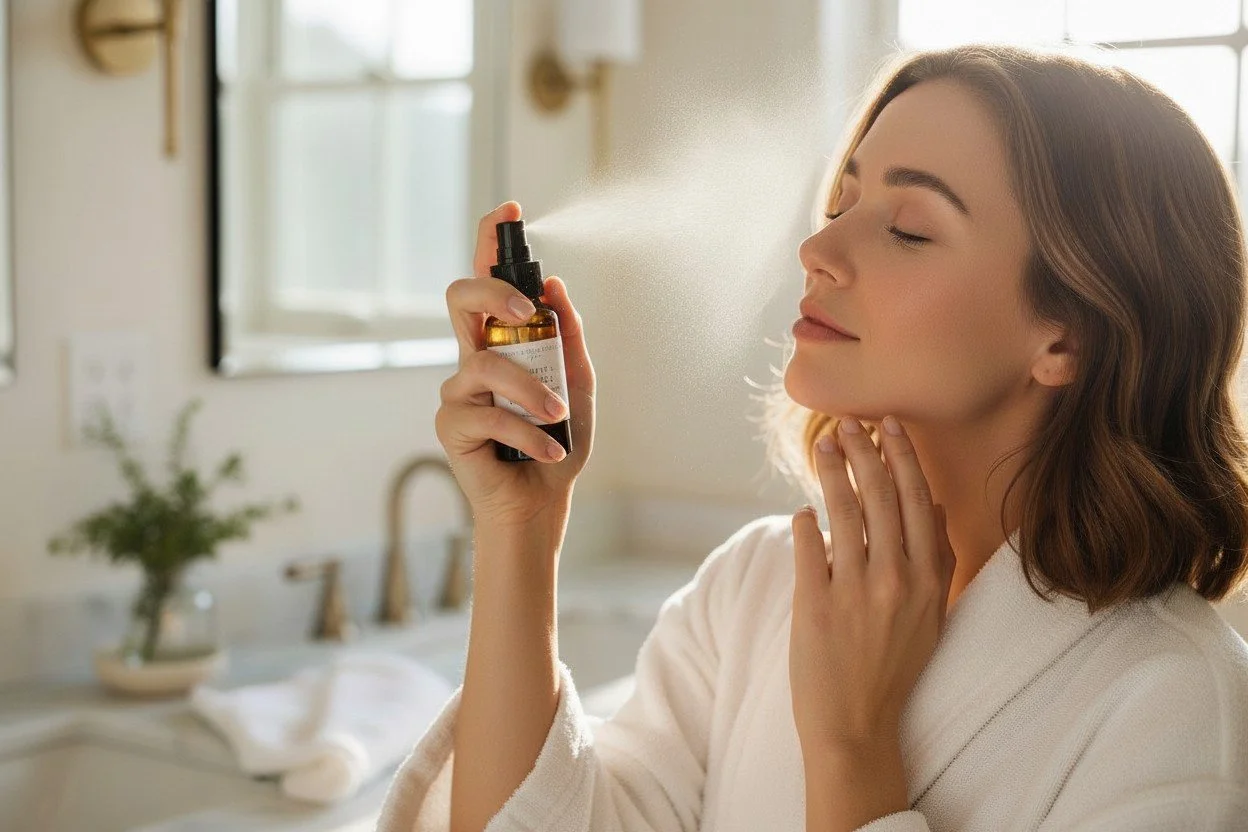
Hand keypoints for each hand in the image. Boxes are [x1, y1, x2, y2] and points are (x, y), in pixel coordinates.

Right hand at [435, 202, 596, 530]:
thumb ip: (568, 339)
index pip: (487, 282)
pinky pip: (487, 413)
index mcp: (502, 343)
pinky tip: (547, 452)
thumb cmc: (556, 444)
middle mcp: (473, 357)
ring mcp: (458, 390)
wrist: (542, 502)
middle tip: (527, 311)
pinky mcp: (451, 425)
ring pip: (486, 364)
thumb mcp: (577, 386)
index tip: (511, 210)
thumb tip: (556, 287)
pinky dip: (526, 433)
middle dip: (493, 290)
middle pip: (459, 297)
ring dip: (531, 392)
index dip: (490, 242)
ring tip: (557, 418)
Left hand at [788, 416, 955, 760]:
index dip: (902, 458)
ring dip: (833, 471)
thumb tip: (932, 507)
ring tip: (823, 445)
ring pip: (844, 511)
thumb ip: (935, 561)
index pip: (917, 501)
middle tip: (850, 421)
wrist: (856, 725)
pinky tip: (803, 510)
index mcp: (928, 579)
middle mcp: (896, 579)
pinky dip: (806, 523)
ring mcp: (856, 592)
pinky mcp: (816, 605)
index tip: (888, 426)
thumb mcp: (932, 614)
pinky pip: (809, 547)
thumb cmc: (893, 667)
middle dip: (865, 451)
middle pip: (882, 496)